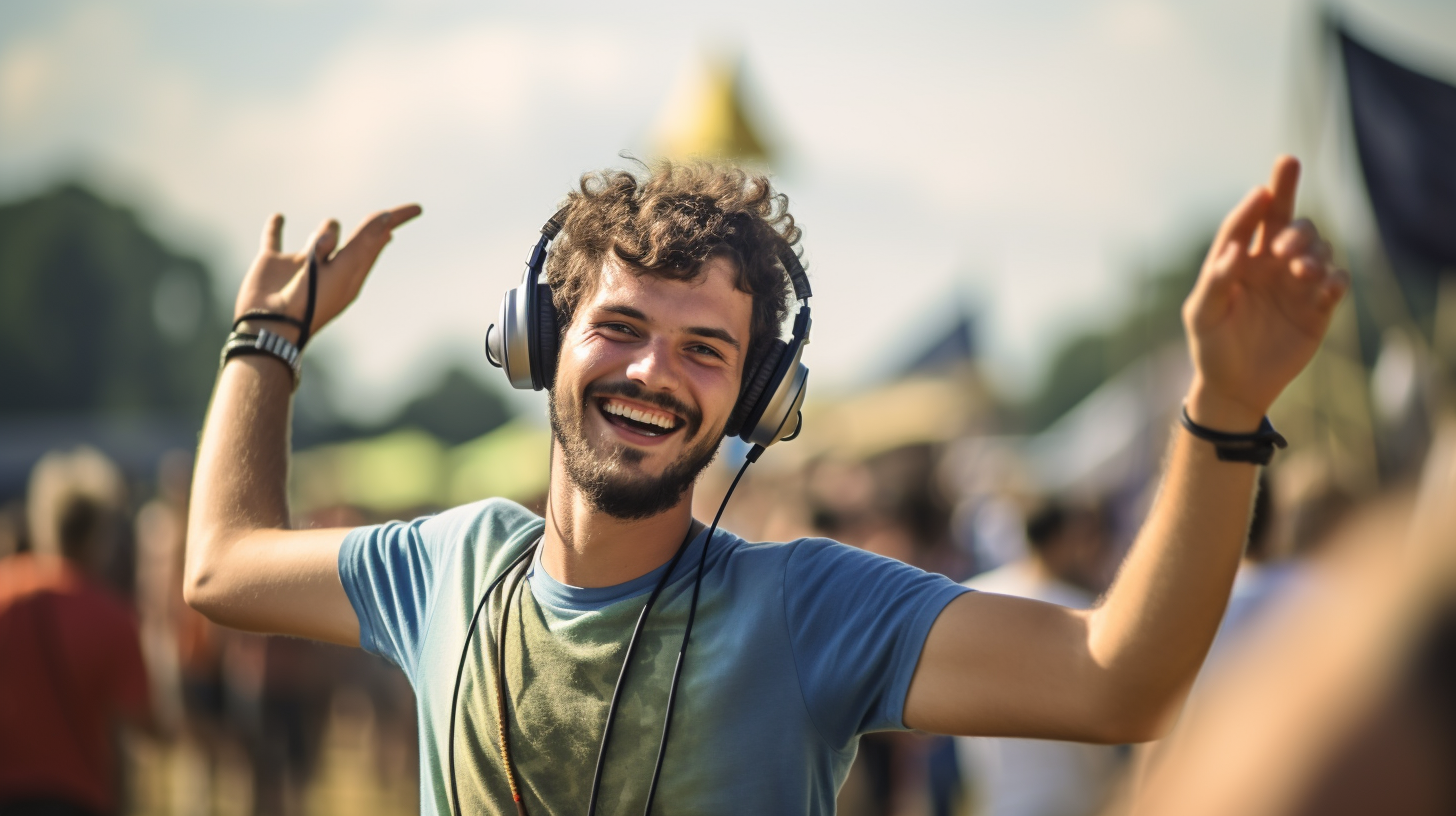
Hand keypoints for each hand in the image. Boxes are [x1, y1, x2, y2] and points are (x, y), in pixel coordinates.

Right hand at [233, 204, 422, 343]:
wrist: (270, 326)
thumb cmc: (312, 301)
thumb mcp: (345, 270)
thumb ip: (365, 243)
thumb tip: (386, 218)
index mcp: (352, 272)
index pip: (378, 240)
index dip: (395, 222)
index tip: (417, 208)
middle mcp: (331, 267)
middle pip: (355, 240)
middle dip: (369, 229)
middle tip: (390, 217)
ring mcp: (302, 265)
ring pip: (320, 237)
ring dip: (324, 234)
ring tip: (318, 252)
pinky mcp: (275, 262)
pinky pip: (275, 237)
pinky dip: (277, 227)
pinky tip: (280, 218)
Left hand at [1181, 156, 1348, 430]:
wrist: (1236, 387)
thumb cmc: (1212, 346)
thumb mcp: (1203, 315)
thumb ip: (1216, 281)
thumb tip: (1234, 251)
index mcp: (1237, 260)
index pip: (1245, 222)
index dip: (1254, 205)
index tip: (1262, 192)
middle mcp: (1269, 263)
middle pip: (1286, 218)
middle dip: (1290, 197)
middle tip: (1283, 241)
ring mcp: (1296, 282)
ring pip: (1316, 246)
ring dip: (1313, 251)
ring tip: (1301, 270)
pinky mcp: (1318, 306)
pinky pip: (1336, 282)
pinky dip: (1336, 278)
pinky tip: (1328, 284)